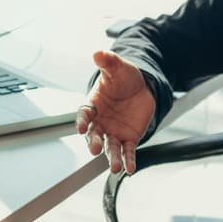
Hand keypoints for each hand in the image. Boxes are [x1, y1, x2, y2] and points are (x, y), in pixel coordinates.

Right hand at [76, 50, 155, 173]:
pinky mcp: (129, 138)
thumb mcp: (117, 67)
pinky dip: (129, 160)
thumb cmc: (123, 78)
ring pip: (110, 147)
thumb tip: (98, 53)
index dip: (82, 120)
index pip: (84, 114)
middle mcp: (101, 121)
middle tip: (94, 148)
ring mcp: (114, 132)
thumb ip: (108, 61)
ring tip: (115, 166)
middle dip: (93, 142)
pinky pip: (128, 151)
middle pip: (94, 134)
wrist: (142, 87)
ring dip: (112, 157)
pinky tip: (129, 168)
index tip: (80, 127)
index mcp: (93, 105)